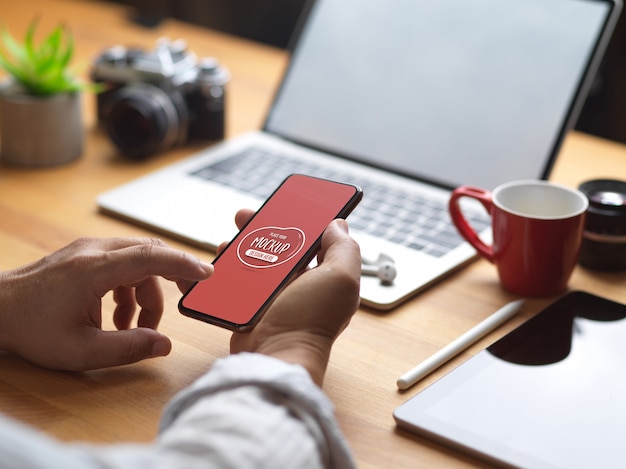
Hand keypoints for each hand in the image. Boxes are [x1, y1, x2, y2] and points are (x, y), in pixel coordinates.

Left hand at [0, 237, 211, 370]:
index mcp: (94, 269)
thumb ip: (127, 348)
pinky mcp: (84, 255)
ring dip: (145, 293)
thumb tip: (164, 345)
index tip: (207, 275)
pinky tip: (115, 318)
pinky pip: (121, 265)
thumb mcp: (81, 351)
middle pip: (149, 254)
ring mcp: (88, 249)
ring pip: (137, 262)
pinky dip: (129, 289)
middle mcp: (94, 251)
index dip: (183, 265)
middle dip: (171, 278)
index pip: (151, 257)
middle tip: (183, 301)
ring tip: (132, 328)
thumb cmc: (31, 329)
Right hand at [229, 209, 360, 385]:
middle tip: (246, 215)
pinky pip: (239, 282)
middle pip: (281, 246)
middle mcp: (301, 285)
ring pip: (257, 261)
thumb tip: (338, 225)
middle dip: (264, 228)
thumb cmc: (310, 321)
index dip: (302, 221)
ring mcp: (275, 296)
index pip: (316, 240)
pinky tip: (220, 261)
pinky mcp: (252, 307)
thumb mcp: (340, 279)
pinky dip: (229, 270)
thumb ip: (344, 249)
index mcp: (325, 276)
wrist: (276, 356)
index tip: (286, 204)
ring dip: (242, 246)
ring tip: (228, 240)